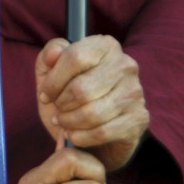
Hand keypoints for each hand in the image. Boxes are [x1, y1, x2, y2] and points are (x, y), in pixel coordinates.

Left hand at [36, 35, 148, 170]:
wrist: (93, 135)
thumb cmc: (69, 97)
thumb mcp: (50, 74)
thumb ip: (48, 57)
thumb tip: (55, 53)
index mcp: (105, 46)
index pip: (74, 58)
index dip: (53, 81)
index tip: (45, 95)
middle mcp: (125, 65)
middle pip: (81, 88)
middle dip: (61, 104)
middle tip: (57, 110)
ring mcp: (135, 92)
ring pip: (91, 113)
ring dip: (69, 122)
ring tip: (63, 123)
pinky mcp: (139, 118)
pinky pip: (102, 132)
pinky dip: (81, 137)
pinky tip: (74, 135)